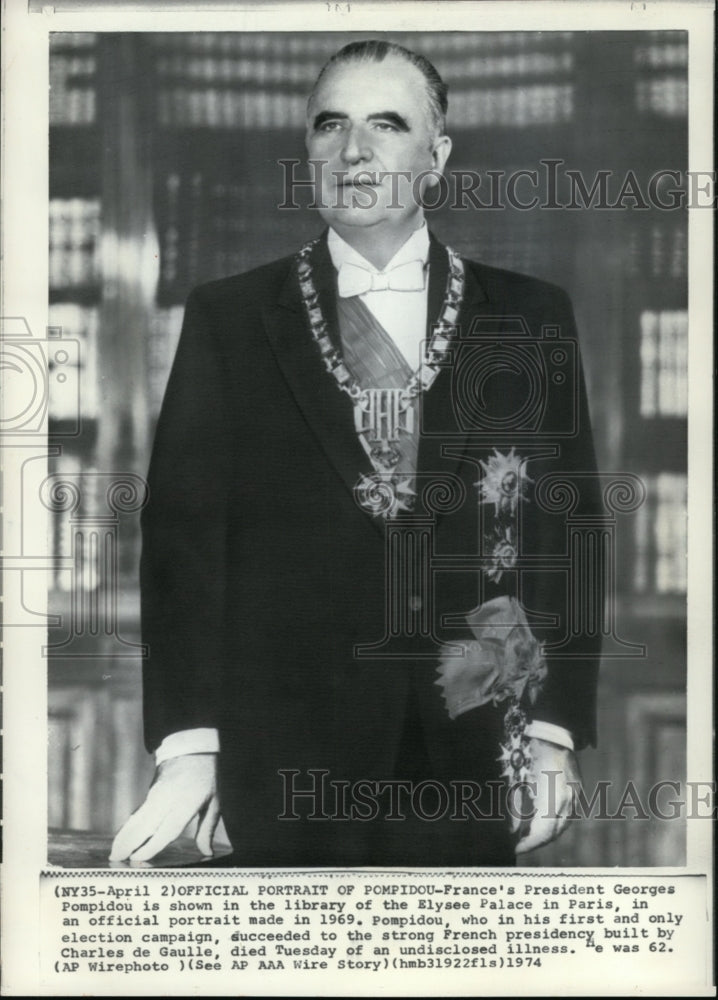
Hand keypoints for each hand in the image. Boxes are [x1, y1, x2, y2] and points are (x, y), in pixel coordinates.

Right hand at [109, 753, 219, 861]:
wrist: (192, 750)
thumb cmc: (206, 778)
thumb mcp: (214, 802)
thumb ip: (207, 829)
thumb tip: (207, 852)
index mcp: (187, 802)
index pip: (168, 828)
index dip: (152, 845)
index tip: (138, 858)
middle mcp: (169, 799)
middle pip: (146, 824)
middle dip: (130, 843)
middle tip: (116, 859)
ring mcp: (157, 794)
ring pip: (138, 818)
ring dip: (124, 835)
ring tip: (113, 852)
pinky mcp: (151, 793)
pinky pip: (138, 813)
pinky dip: (128, 826)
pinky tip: (121, 838)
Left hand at [514, 738, 579, 854]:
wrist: (553, 732)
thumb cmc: (530, 752)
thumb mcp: (518, 780)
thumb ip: (516, 806)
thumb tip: (514, 829)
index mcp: (554, 797)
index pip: (544, 832)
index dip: (530, 844)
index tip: (516, 848)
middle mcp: (569, 800)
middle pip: (555, 833)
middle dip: (537, 841)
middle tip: (519, 844)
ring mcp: (576, 796)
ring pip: (563, 826)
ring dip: (546, 834)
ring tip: (528, 834)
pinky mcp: (578, 791)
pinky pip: (567, 815)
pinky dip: (555, 823)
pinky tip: (541, 822)